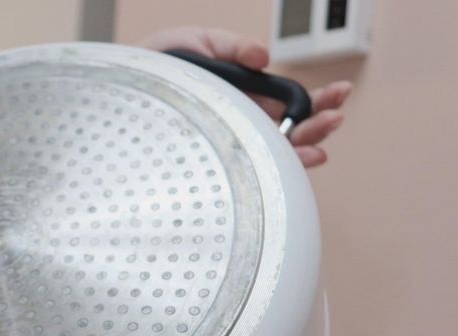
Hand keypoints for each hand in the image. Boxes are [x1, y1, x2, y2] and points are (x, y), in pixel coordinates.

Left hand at [142, 26, 352, 167]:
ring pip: (273, 153)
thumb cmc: (154, 70)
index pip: (286, 101)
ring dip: (303, 148)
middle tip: (334, 118)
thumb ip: (230, 46)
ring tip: (321, 143)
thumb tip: (263, 57)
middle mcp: (239, 122)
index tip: (337, 96)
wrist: (121, 91)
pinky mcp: (211, 160)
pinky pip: (247, 170)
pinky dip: (275, 169)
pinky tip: (294, 164)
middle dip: (317, 124)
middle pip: (288, 130)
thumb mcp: (194, 44)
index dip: (315, 100)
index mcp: (242, 95)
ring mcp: (227, 143)